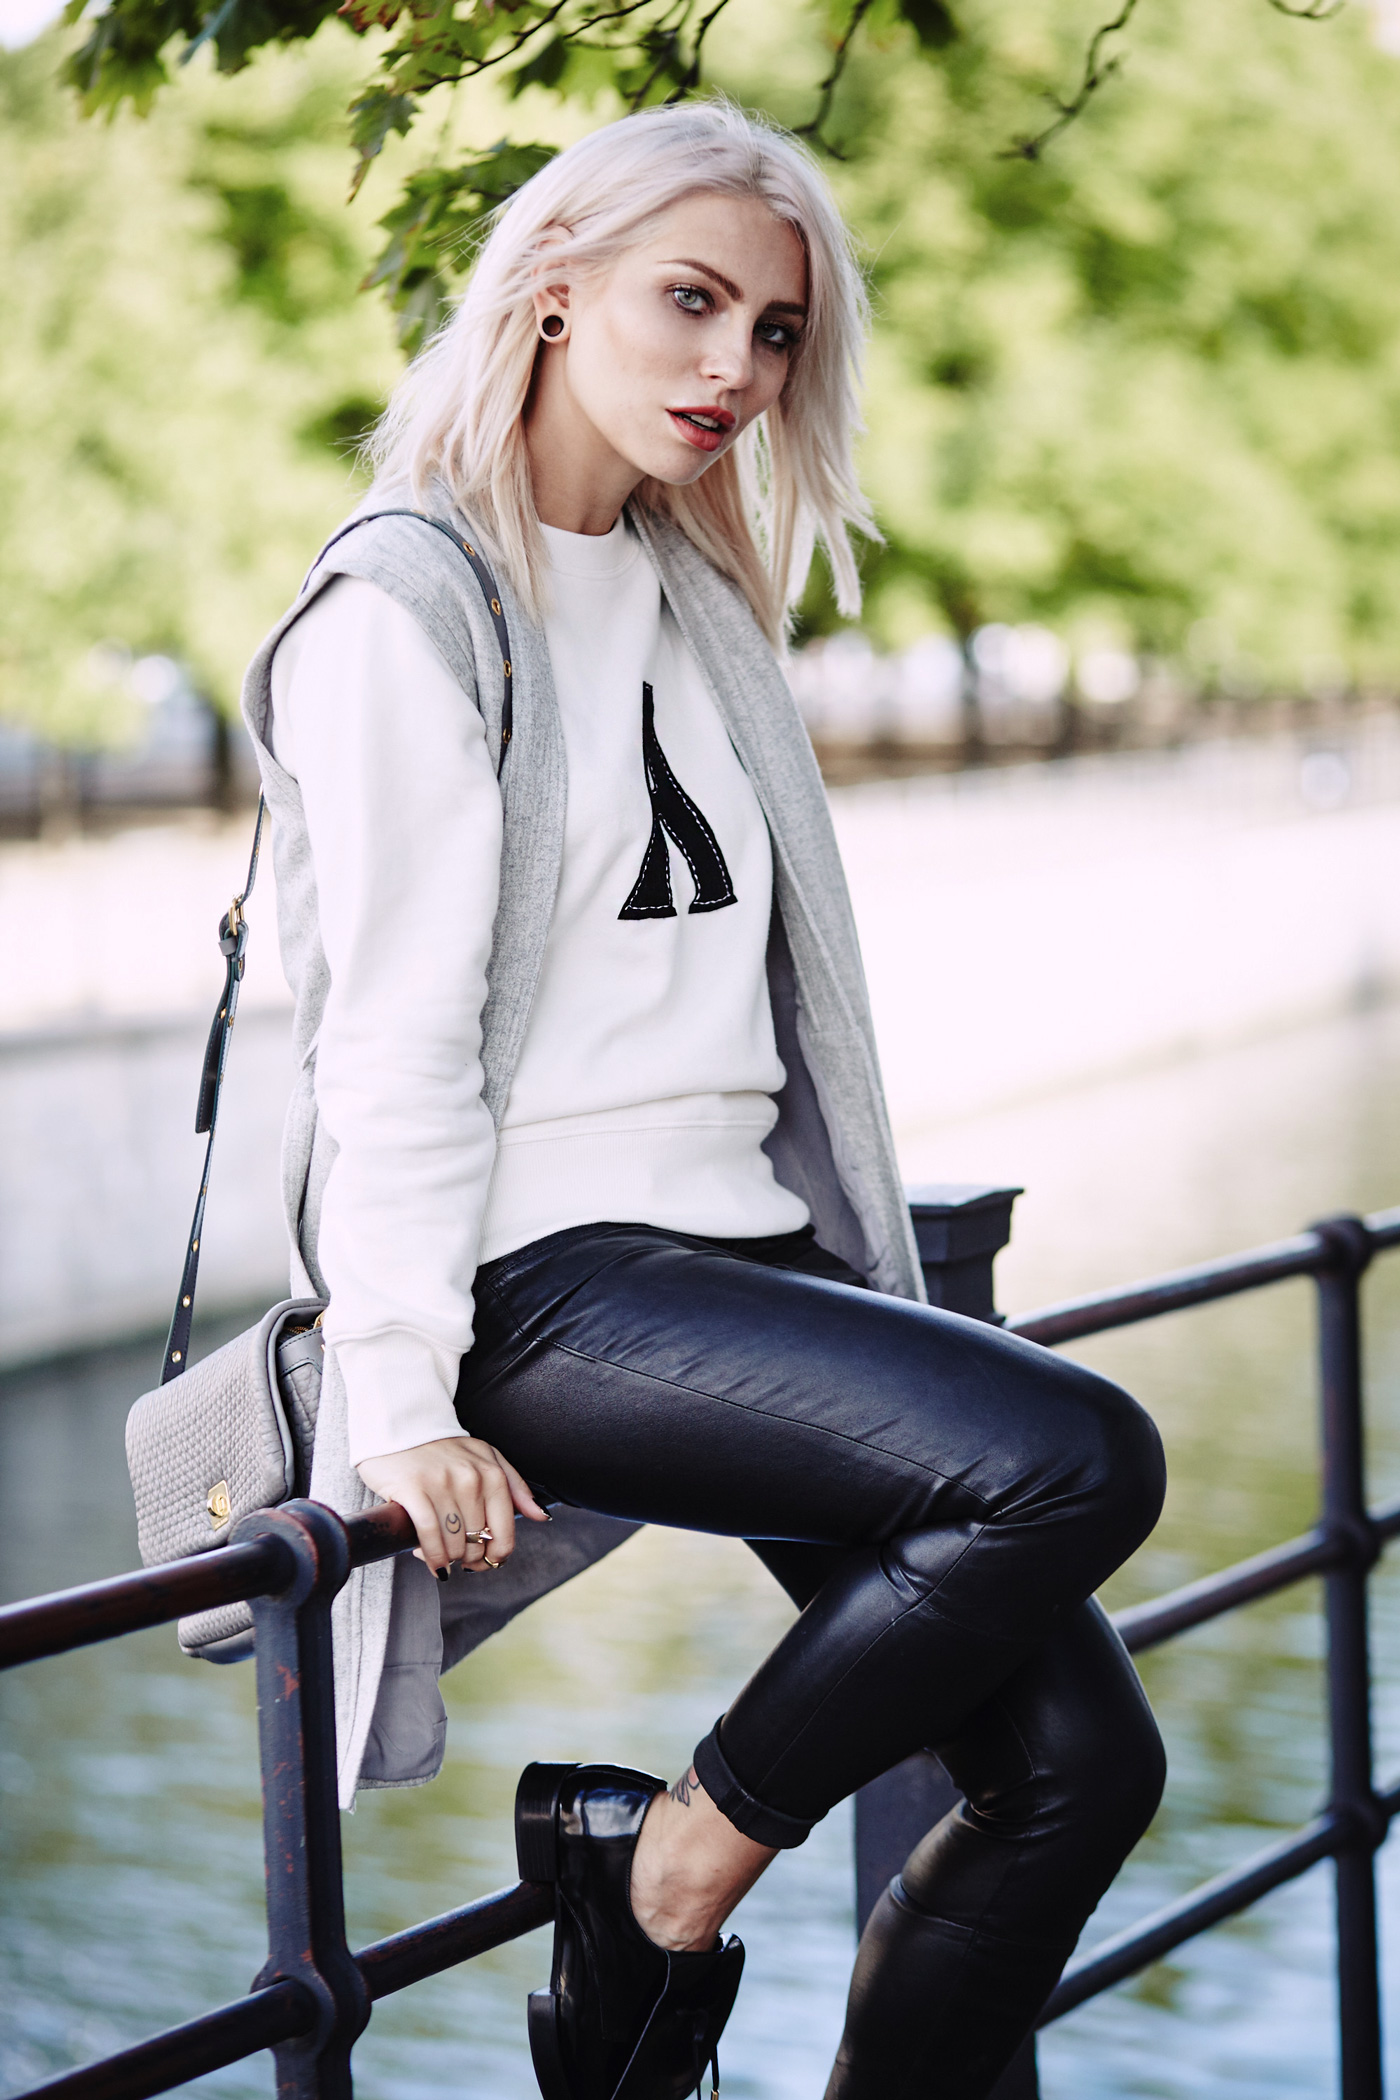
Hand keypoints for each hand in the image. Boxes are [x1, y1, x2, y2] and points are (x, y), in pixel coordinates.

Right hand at [355, 1435, 547, 1576]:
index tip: (485, 1560)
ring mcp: (441, 1484)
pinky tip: (428, 1559)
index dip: (495, 1556)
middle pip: (477, 1543)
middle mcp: (471, 1479)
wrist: (403, 1426)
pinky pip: (429, 1535)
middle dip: (468, 1558)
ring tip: (440, 1553)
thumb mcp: (488, 1458)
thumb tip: (542, 1517)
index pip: (504, 1533)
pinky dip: (431, 1555)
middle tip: (458, 1556)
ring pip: (453, 1543)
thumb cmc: (446, 1449)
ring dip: (448, 1558)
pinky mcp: (413, 1489)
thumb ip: (516, 1488)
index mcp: (493, 1474)